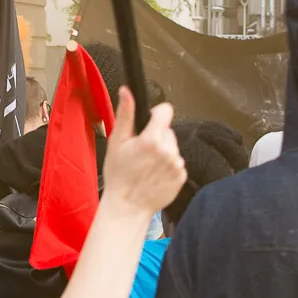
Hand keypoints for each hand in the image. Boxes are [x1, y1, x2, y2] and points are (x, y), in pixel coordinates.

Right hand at [101, 88, 185, 215]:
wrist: (127, 206)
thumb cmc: (119, 176)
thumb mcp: (116, 142)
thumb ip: (125, 114)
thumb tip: (127, 92)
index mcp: (151, 140)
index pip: (166, 111)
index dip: (156, 115)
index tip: (149, 123)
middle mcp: (168, 151)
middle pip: (167, 131)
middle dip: (156, 137)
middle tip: (141, 152)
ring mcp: (177, 165)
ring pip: (172, 147)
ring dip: (163, 152)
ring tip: (147, 165)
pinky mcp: (181, 177)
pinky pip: (177, 163)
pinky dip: (168, 166)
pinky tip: (154, 175)